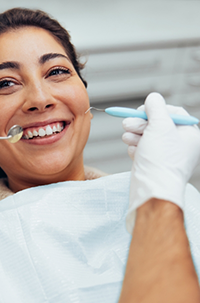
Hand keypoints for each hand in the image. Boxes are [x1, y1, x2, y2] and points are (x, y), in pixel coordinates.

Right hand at [121, 93, 199, 231]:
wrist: (152, 189)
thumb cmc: (161, 161)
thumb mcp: (160, 126)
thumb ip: (156, 108)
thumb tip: (153, 98)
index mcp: (190, 135)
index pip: (173, 113)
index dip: (156, 110)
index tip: (143, 110)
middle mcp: (180, 145)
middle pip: (157, 124)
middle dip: (140, 123)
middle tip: (128, 124)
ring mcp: (165, 156)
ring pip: (147, 136)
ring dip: (134, 134)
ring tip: (128, 138)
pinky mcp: (153, 164)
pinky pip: (142, 149)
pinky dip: (135, 148)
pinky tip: (134, 151)